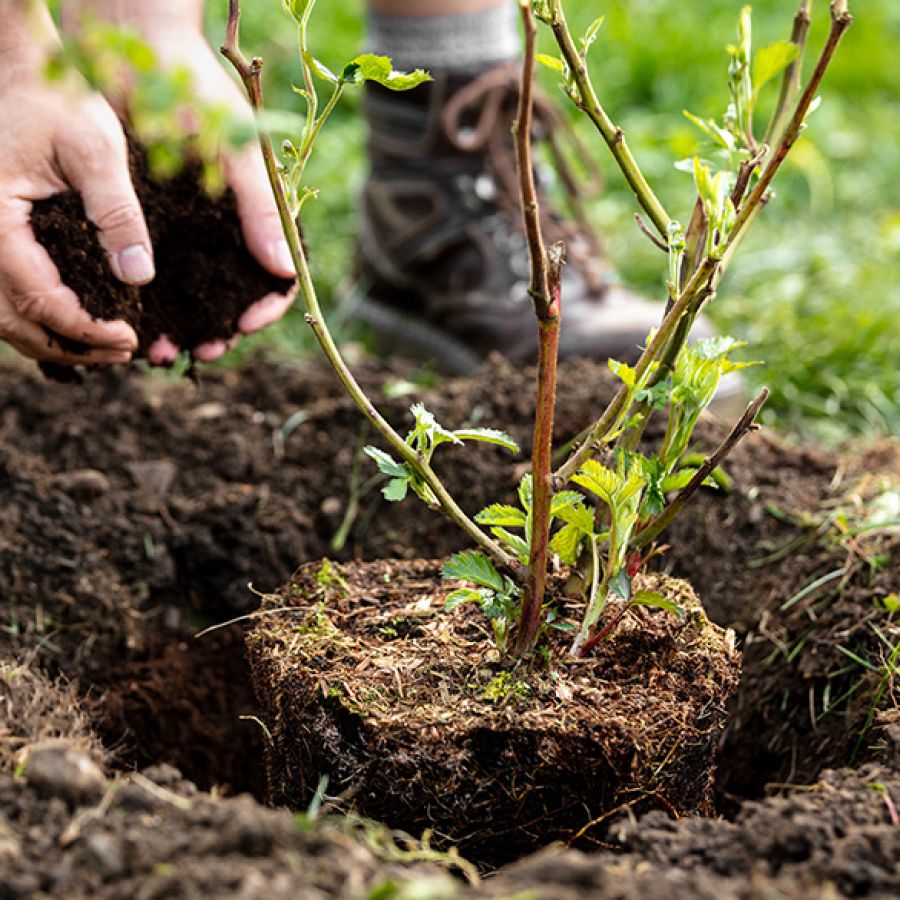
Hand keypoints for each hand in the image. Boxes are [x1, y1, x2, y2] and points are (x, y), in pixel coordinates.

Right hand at [0, 7, 145, 365]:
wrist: (22, 67)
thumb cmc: (57, 97)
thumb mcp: (96, 149)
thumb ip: (117, 213)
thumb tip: (138, 278)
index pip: (38, 300)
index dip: (86, 329)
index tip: (130, 338)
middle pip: (14, 321)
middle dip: (71, 346)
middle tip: (123, 352)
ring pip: (5, 315)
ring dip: (54, 339)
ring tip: (107, 347)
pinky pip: (7, 292)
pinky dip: (41, 317)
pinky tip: (82, 321)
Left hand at [62, 0, 296, 365]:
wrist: (135, 46)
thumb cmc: (196, 90)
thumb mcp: (234, 150)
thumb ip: (261, 209)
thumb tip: (286, 271)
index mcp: (260, 212)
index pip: (278, 274)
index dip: (268, 305)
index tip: (246, 323)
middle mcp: (228, 226)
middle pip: (236, 293)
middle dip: (224, 328)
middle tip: (204, 351)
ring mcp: (192, 227)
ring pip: (198, 292)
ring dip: (188, 326)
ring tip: (166, 350)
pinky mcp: (156, 221)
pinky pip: (161, 274)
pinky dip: (156, 304)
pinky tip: (144, 323)